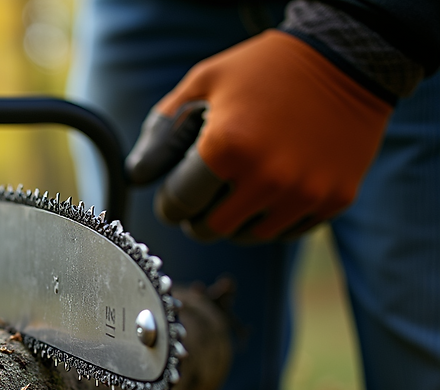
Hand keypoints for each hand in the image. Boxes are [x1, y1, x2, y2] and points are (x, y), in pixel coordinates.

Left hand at [125, 30, 392, 241]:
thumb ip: (161, 133)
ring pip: (248, 235)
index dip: (169, 203)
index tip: (174, 196)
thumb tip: (136, 178)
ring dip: (235, 219)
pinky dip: (272, 218)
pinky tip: (271, 189)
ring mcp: (304, 193)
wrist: (347, 58)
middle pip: (210, 229)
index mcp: (226, 148)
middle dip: (198, 216)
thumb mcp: (203, 84)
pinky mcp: (334, 200)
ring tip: (238, 188)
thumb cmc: (264, 69)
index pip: (178, 205)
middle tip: (203, 196)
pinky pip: (287, 231)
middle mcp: (266, 178)